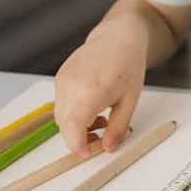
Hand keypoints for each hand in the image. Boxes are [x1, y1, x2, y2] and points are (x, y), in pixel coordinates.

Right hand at [53, 27, 146, 156]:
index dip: (77, 145)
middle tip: (100, 140)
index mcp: (92, 90)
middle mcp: (71, 85)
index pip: (73, 126)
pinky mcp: (59, 78)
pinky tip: (92, 108)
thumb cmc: (128, 65)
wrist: (117, 37)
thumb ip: (118, 126)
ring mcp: (62, 80)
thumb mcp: (130, 100)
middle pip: (64, 125)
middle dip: (78, 138)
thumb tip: (108, 148)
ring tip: (101, 120)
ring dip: (75, 127)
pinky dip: (72, 114)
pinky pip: (60, 104)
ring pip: (60, 116)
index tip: (88, 153)